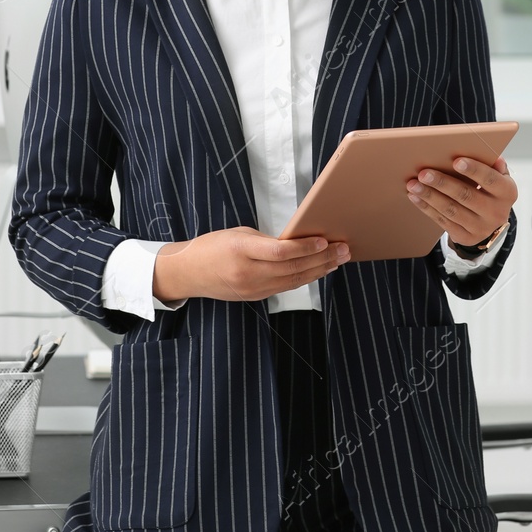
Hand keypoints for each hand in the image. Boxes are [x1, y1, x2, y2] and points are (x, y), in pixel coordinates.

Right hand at [152, 227, 348, 302]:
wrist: (189, 273)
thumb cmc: (212, 246)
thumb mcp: (238, 234)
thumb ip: (266, 240)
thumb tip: (299, 242)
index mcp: (241, 250)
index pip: (280, 251)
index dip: (305, 247)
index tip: (325, 240)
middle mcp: (248, 273)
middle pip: (292, 267)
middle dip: (322, 258)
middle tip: (343, 249)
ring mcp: (252, 288)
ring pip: (293, 280)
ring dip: (319, 270)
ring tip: (338, 259)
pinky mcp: (256, 297)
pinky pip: (286, 287)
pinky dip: (305, 278)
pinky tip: (319, 270)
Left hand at [406, 154, 516, 248]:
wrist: (490, 221)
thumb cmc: (491, 190)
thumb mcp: (498, 177)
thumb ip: (494, 165)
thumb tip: (493, 155)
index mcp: (507, 193)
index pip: (491, 180)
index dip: (474, 170)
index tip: (456, 161)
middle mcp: (496, 212)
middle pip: (466, 195)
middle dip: (443, 183)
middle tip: (424, 173)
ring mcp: (481, 227)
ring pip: (451, 210)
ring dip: (430, 196)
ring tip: (414, 184)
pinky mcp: (465, 237)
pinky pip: (443, 221)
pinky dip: (427, 208)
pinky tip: (415, 197)